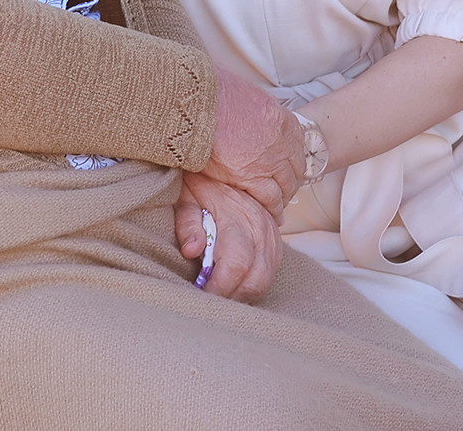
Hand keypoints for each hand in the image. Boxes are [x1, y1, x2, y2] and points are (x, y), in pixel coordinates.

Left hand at [179, 172, 281, 302]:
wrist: (225, 157)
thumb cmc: (198, 182)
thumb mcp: (185, 196)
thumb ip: (188, 224)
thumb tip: (191, 251)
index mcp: (237, 217)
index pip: (234, 266)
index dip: (219, 289)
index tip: (200, 298)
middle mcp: (260, 228)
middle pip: (255, 280)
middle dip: (231, 299)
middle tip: (208, 305)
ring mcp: (272, 235)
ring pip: (265, 280)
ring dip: (243, 296)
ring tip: (218, 298)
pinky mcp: (276, 240)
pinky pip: (271, 272)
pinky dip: (254, 285)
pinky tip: (234, 288)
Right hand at [200, 74, 303, 219]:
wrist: (195, 102)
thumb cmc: (209, 93)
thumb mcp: (244, 93)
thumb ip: (253, 109)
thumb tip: (247, 113)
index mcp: (279, 117)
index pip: (297, 144)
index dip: (291, 159)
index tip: (286, 167)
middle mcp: (280, 139)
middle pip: (295, 167)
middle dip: (290, 180)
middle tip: (282, 190)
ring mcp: (269, 159)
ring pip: (286, 185)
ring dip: (282, 197)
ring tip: (276, 206)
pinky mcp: (253, 176)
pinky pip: (269, 198)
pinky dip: (271, 209)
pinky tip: (269, 214)